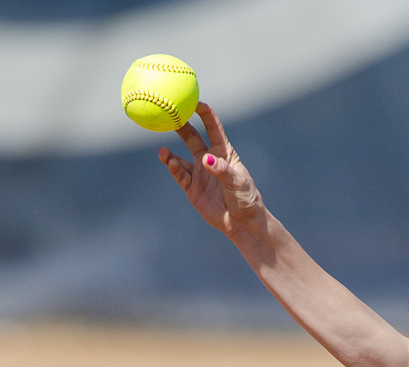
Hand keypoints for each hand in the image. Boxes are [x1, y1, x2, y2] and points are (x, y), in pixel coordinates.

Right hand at [158, 102, 264, 238]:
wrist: (242, 223)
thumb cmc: (246, 199)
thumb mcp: (238, 183)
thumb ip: (222, 171)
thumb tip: (206, 160)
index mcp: (224, 153)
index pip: (213, 128)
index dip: (204, 113)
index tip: (194, 101)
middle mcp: (209, 160)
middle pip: (191, 137)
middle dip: (180, 124)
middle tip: (167, 116)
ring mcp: (199, 173)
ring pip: (180, 157)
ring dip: (170, 153)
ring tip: (162, 150)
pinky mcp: (192, 188)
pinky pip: (179, 175)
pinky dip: (173, 168)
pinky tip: (168, 163)